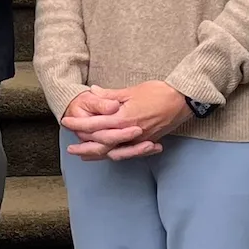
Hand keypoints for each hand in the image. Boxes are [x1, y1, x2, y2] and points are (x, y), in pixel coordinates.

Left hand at [63, 81, 191, 160]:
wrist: (182, 100)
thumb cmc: (158, 92)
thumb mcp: (131, 90)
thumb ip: (110, 95)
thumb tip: (92, 92)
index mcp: (123, 118)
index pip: (95, 124)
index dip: (79, 124)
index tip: (66, 123)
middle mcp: (129, 133)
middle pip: (101, 144)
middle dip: (84, 147)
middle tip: (70, 149)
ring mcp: (139, 140)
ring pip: (113, 153)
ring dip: (97, 156)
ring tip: (84, 157)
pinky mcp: (146, 142)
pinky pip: (126, 153)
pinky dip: (114, 156)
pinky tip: (108, 156)